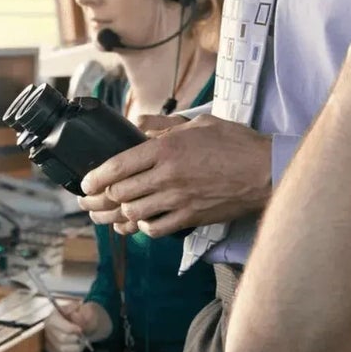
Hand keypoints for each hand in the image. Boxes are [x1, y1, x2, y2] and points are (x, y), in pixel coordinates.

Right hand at [42, 299, 112, 351]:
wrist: (86, 324)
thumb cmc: (84, 316)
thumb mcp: (86, 310)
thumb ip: (82, 312)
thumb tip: (75, 313)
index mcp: (53, 316)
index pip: (57, 324)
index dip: (70, 328)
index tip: (81, 330)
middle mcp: (47, 329)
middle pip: (60, 338)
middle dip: (75, 339)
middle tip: (83, 336)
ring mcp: (49, 342)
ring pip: (61, 350)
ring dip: (76, 348)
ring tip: (82, 343)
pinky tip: (78, 349)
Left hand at [78, 115, 271, 236]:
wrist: (265, 171)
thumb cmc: (235, 143)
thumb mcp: (199, 123)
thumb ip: (165, 123)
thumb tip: (140, 122)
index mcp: (166, 148)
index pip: (117, 166)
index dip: (95, 178)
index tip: (86, 183)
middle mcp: (167, 176)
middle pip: (119, 193)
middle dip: (98, 200)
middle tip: (89, 202)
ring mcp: (178, 200)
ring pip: (133, 214)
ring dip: (115, 217)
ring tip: (106, 217)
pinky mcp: (191, 218)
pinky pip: (156, 229)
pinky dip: (143, 228)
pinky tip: (140, 224)